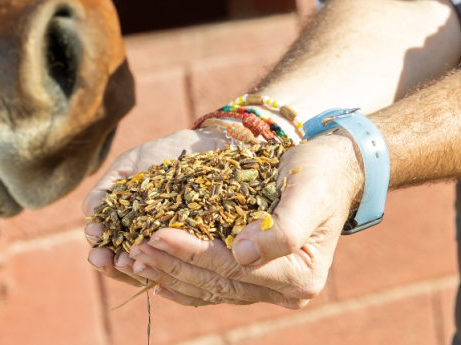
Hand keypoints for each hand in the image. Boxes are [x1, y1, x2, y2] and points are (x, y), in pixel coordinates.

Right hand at [83, 128, 227, 287]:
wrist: (199, 143)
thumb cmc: (158, 155)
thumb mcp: (126, 168)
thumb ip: (105, 190)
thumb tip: (89, 216)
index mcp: (130, 231)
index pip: (110, 252)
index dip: (101, 253)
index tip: (96, 243)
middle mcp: (151, 242)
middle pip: (128, 266)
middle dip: (113, 265)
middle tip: (107, 259)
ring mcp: (175, 245)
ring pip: (154, 268)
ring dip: (138, 268)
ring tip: (129, 259)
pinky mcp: (200, 241)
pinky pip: (185, 256)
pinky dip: (171, 257)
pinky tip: (158, 251)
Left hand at [88, 132, 363, 307]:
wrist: (332, 169)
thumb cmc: (318, 173)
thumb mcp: (307, 191)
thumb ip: (284, 227)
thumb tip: (244, 254)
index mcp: (298, 276)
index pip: (232, 268)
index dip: (190, 253)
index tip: (155, 233)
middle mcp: (284, 290)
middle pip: (214, 282)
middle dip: (169, 265)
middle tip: (130, 249)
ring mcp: (266, 287)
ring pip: (207, 288)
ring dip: (167, 274)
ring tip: (129, 259)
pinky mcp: (252, 277)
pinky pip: (210, 285)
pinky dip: (180, 279)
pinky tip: (152, 272)